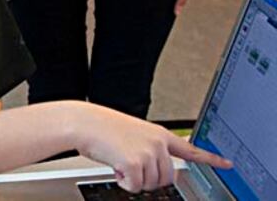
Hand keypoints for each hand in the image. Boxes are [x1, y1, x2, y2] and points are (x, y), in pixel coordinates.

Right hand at [74, 104, 231, 192]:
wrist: (82, 123)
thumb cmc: (101, 128)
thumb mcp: (132, 135)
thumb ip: (148, 149)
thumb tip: (152, 172)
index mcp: (158, 134)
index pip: (190, 149)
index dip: (211, 158)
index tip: (227, 164)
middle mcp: (158, 143)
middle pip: (167, 178)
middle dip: (148, 178)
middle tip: (130, 166)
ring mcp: (148, 153)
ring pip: (151, 184)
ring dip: (133, 180)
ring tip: (119, 161)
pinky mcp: (136, 163)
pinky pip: (135, 187)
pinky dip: (123, 182)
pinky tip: (115, 167)